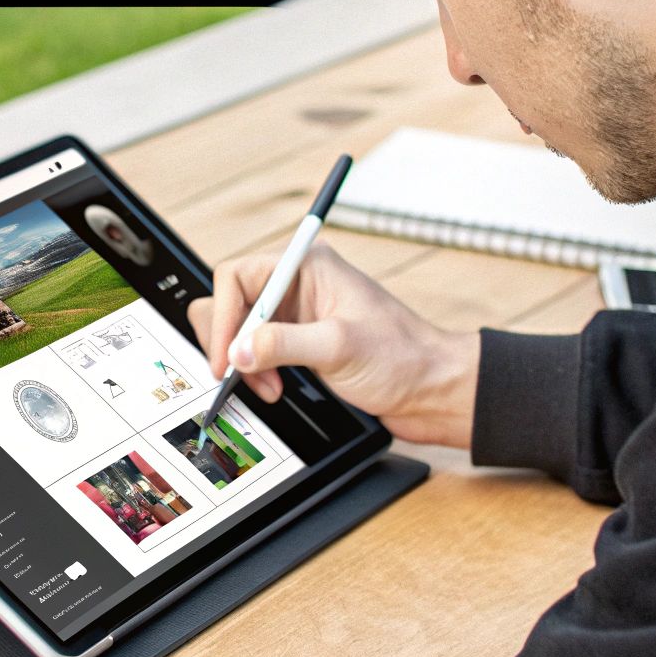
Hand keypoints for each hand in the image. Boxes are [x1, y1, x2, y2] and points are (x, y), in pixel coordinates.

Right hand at [187, 242, 480, 448]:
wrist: (431, 390)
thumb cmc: (403, 357)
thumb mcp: (340, 347)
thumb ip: (284, 345)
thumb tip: (237, 351)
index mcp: (307, 266)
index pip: (238, 276)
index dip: (224, 317)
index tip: (225, 356)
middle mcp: (297, 285)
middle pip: (231, 300)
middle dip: (230, 341)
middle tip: (235, 374)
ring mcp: (296, 314)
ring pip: (239, 329)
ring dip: (241, 361)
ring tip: (266, 387)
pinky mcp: (297, 342)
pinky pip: (255, 350)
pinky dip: (254, 372)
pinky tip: (273, 388)